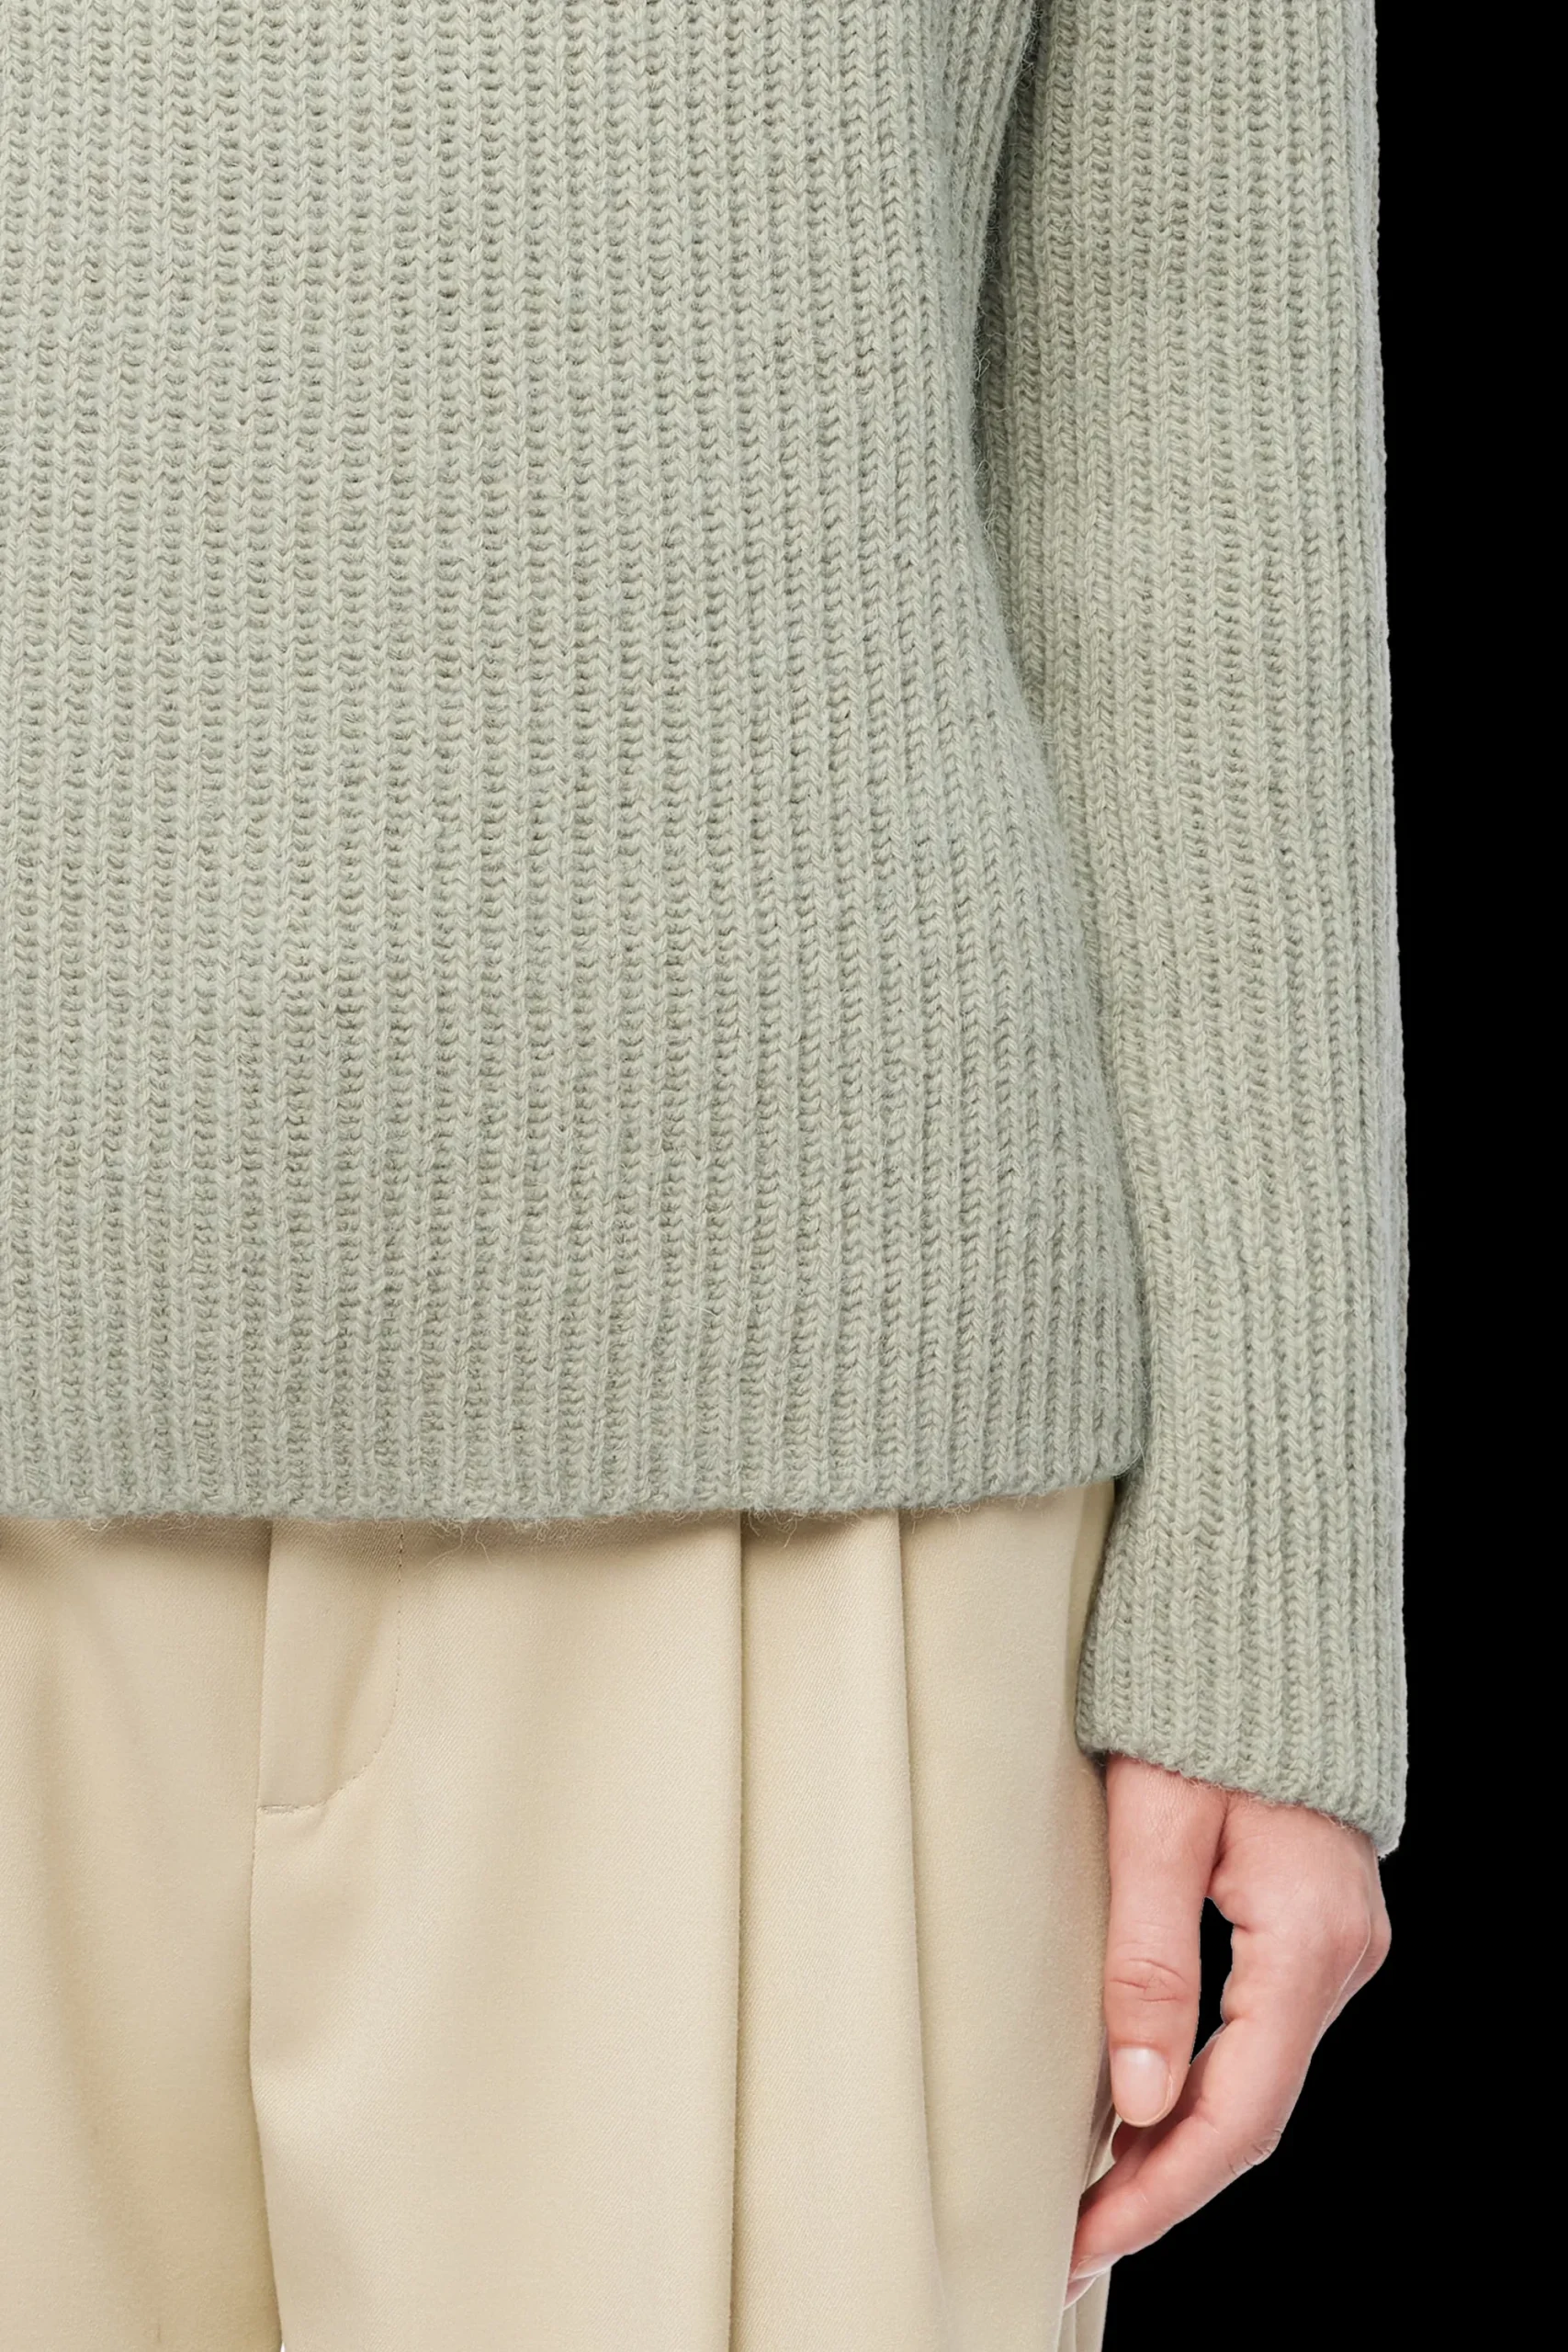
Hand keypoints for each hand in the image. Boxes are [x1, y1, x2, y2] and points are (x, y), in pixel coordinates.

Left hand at [1066, 1754, 1389, 2305]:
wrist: (1259, 1619)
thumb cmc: (1197, 1702)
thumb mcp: (1154, 1828)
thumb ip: (1149, 1965)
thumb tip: (1138, 2102)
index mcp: (1308, 1939)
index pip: (1238, 2115)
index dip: (1160, 2193)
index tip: (1082, 2243)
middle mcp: (1342, 1953)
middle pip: (1255, 2112)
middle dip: (1166, 2186)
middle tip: (1073, 2244)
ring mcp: (1337, 1939)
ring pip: (1260, 2078)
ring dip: (1180, 2141)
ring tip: (1094, 2196)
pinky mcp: (1313, 1921)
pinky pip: (1262, 2033)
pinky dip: (1204, 2085)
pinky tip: (1145, 2111)